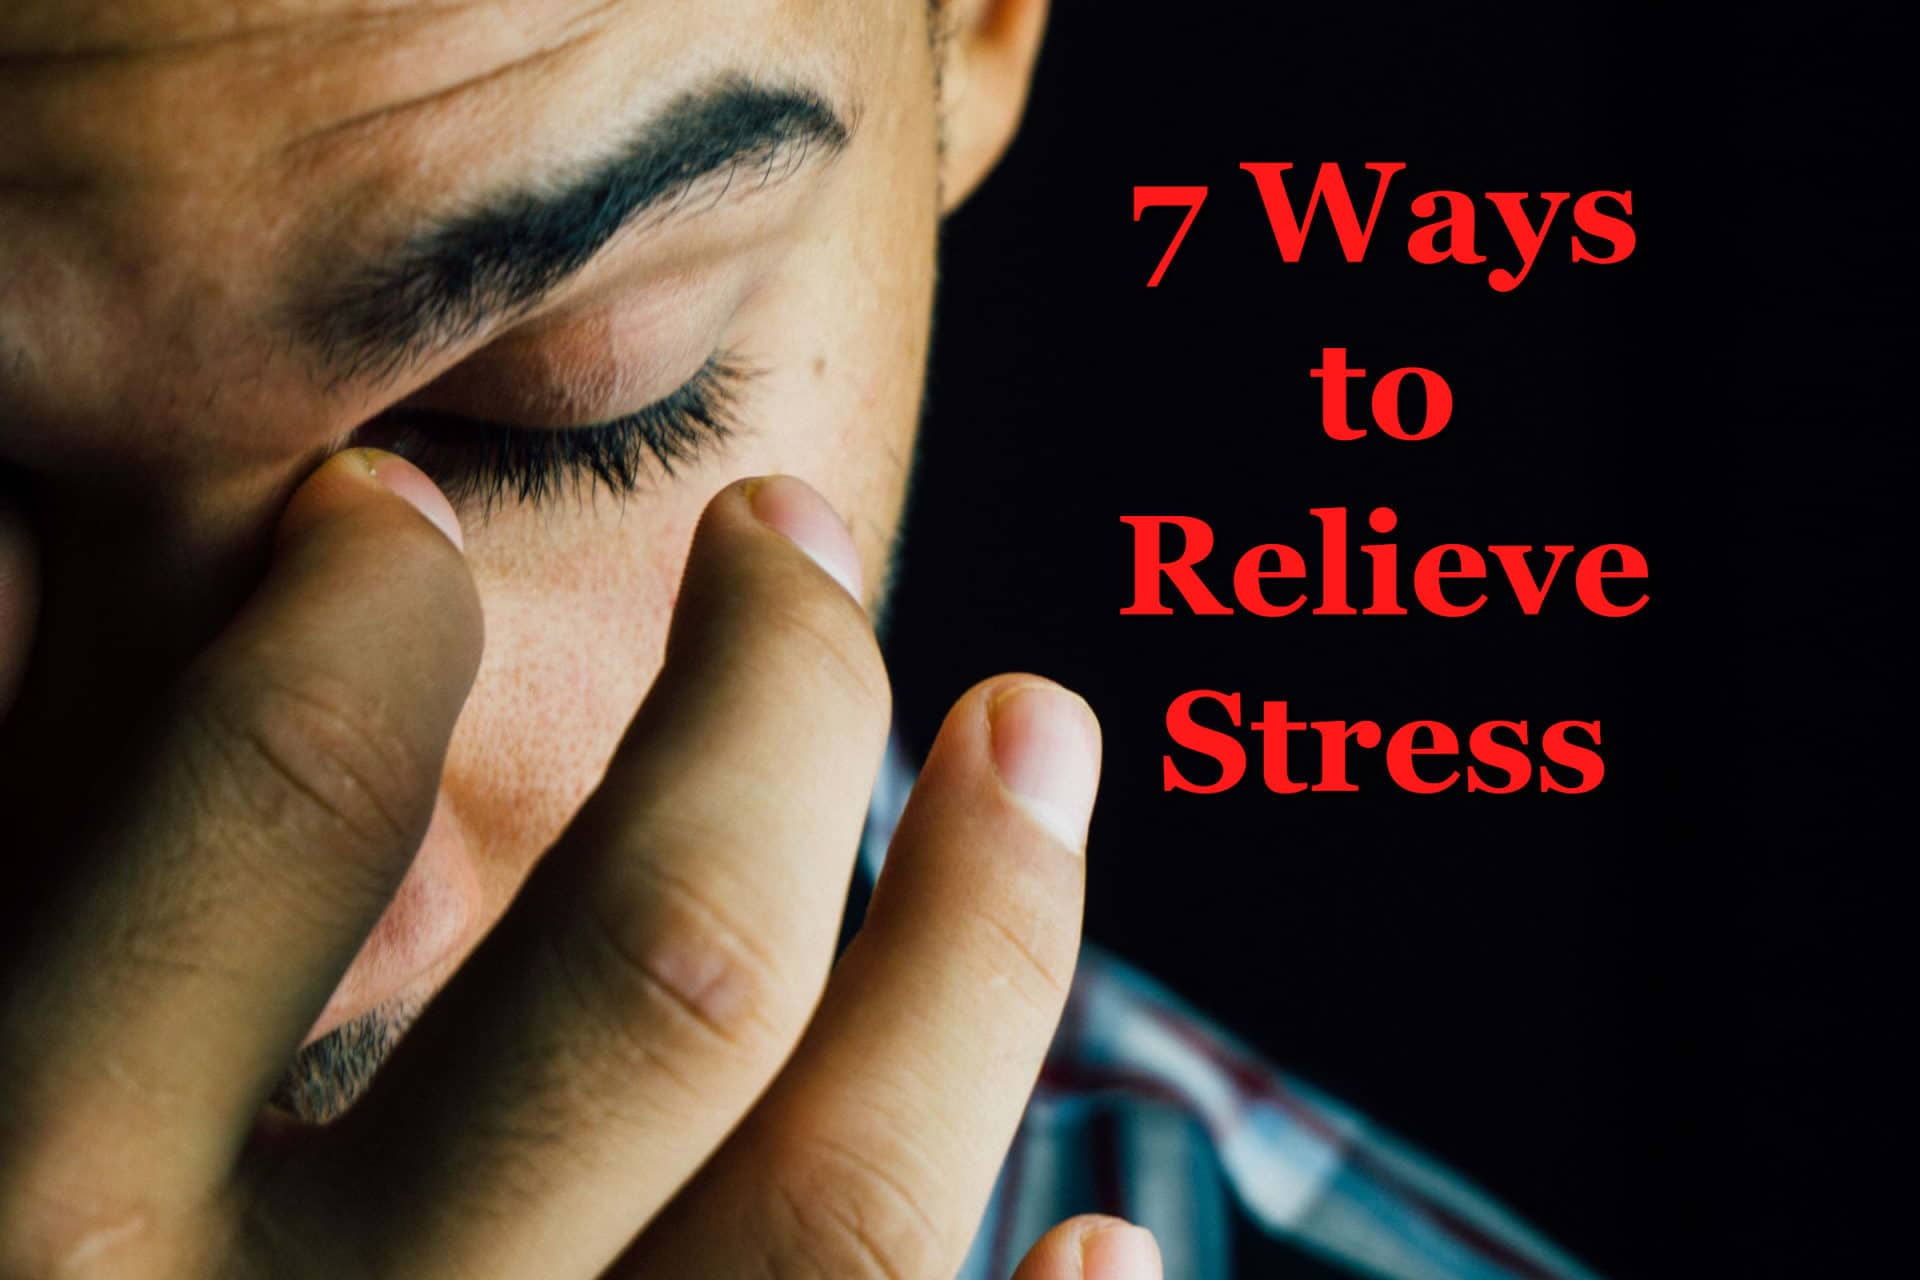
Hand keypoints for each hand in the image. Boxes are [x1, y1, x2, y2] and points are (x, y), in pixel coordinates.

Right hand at [0, 456, 1156, 1278]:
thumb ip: (70, 1010)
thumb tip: (96, 707)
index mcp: (33, 1238)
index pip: (260, 811)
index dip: (355, 616)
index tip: (399, 519)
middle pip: (656, 968)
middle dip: (771, 709)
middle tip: (807, 539)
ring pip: (847, 1203)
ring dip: (984, 940)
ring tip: (1037, 734)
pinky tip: (1113, 1222)